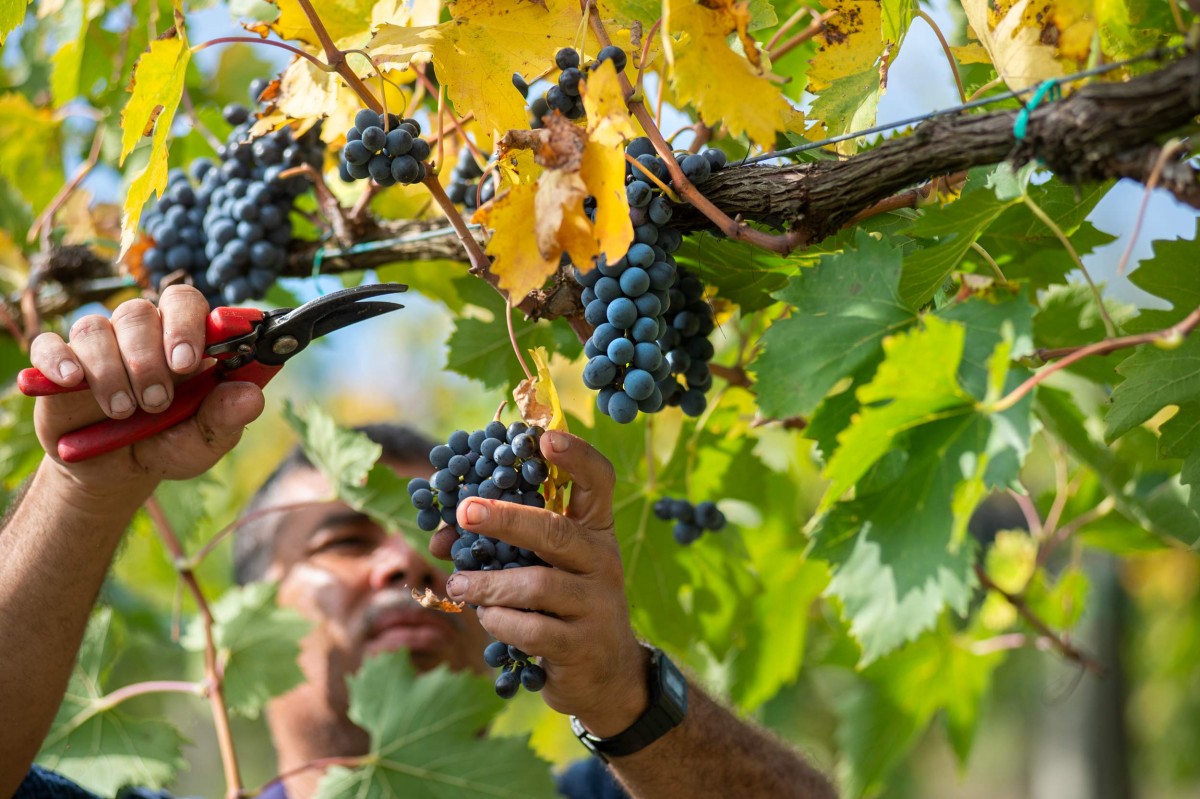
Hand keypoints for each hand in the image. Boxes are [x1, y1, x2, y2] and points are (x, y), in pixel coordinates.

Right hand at [28, 285, 264, 505]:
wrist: (116, 471)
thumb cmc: (168, 444)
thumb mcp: (202, 442)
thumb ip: (226, 418)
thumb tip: (252, 396)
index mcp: (182, 340)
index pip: (186, 302)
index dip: (186, 324)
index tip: (186, 362)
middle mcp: (140, 334)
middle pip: (139, 312)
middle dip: (148, 358)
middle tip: (157, 401)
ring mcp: (97, 345)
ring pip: (96, 329)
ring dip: (111, 371)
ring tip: (125, 412)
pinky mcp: (58, 365)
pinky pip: (49, 345)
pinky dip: (58, 360)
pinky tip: (72, 380)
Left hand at [431, 431, 650, 735]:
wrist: (605, 671)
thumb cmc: (562, 603)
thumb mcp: (539, 566)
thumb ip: (497, 545)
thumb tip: (441, 537)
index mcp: (595, 529)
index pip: (598, 481)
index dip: (576, 455)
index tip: (543, 439)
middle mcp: (602, 559)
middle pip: (555, 531)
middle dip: (506, 518)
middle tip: (465, 511)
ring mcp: (596, 603)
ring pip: (536, 584)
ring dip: (488, 583)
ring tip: (457, 583)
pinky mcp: (581, 644)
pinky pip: (531, 627)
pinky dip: (499, 621)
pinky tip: (486, 618)